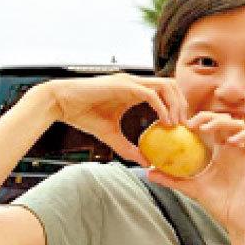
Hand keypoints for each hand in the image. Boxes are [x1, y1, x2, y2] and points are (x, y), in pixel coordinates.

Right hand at [42, 73, 186, 163]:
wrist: (59, 103)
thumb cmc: (82, 115)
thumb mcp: (110, 135)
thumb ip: (128, 148)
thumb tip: (146, 163)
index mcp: (135, 90)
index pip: (166, 92)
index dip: (178, 107)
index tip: (182, 127)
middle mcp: (135, 83)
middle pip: (172, 86)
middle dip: (182, 105)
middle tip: (185, 126)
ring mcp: (129, 81)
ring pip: (165, 86)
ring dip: (176, 105)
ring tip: (177, 125)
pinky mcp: (122, 85)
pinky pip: (150, 94)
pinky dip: (162, 107)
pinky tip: (166, 123)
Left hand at [146, 112, 244, 236]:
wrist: (235, 219)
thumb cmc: (216, 204)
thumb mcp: (191, 187)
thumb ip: (172, 179)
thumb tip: (148, 173)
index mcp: (220, 151)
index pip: (212, 126)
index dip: (199, 120)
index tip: (183, 125)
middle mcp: (233, 149)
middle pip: (225, 120)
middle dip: (209, 117)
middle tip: (192, 124)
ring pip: (240, 124)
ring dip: (224, 122)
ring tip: (208, 130)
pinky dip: (244, 135)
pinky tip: (230, 143)